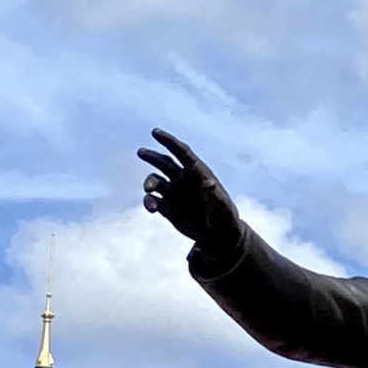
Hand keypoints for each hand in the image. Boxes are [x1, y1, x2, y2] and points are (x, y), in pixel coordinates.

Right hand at [137, 129, 244, 255]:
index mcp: (198, 173)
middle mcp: (183, 180)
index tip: (155, 132)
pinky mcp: (167, 207)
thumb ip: (216, 195)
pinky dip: (148, 202)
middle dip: (152, 157)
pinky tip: (151, 208)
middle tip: (141, 152)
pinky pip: (152, 200)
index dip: (169, 141)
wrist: (219, 235)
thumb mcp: (223, 207)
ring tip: (149, 189)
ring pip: (155, 181)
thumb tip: (209, 183)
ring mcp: (174, 193)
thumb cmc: (226, 218)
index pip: (182, 153)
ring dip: (149, 183)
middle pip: (164, 163)